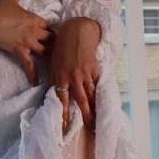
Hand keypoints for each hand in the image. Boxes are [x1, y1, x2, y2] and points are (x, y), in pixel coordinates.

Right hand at [0, 0, 54, 84]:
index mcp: (35, 19)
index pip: (50, 27)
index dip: (53, 32)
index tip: (55, 36)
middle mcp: (35, 31)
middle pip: (51, 40)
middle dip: (55, 45)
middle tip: (58, 51)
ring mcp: (28, 42)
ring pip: (45, 52)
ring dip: (49, 57)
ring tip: (54, 65)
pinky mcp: (20, 51)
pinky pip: (29, 64)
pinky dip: (32, 73)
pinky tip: (35, 82)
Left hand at [47, 17, 100, 132]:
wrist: (77, 31)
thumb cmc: (62, 48)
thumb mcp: (53, 63)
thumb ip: (55, 79)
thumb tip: (54, 95)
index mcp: (60, 75)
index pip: (62, 98)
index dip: (64, 113)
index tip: (65, 126)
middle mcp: (73, 76)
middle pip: (81, 99)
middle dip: (86, 115)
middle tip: (90, 127)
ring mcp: (85, 73)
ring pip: (91, 94)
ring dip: (95, 108)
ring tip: (98, 120)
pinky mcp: (95, 68)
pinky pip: (98, 84)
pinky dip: (100, 94)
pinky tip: (104, 104)